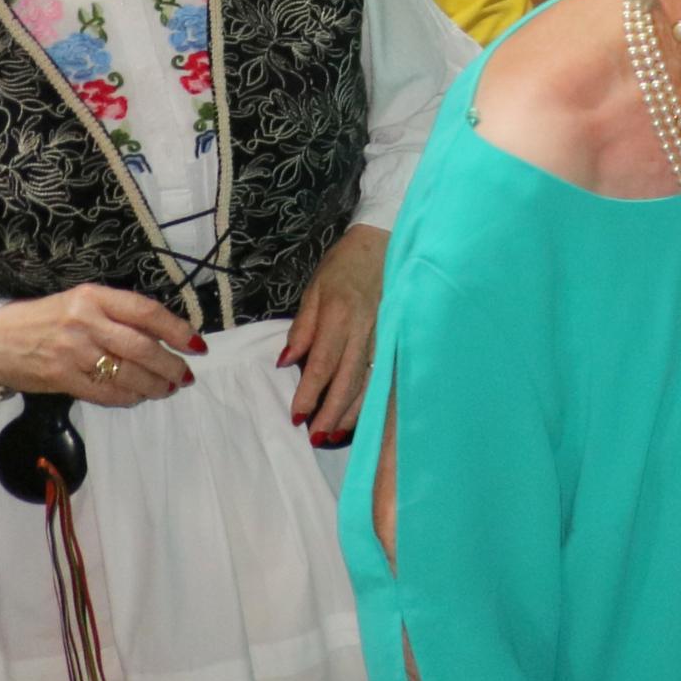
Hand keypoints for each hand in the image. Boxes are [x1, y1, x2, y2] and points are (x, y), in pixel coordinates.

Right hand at [0, 284, 200, 404]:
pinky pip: (104, 391)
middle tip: (186, 375)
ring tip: (167, 388)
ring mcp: (72, 351)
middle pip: (142, 347)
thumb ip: (117, 314)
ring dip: (154, 385)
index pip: (146, 312)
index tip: (197, 344)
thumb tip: (163, 335)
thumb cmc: (44, 319)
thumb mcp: (81, 303)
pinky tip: (138, 396)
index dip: (177, 329)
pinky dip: (127, 396)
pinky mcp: (61, 378)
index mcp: (94, 297)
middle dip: (171, 365)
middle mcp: (85, 322)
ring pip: (127, 372)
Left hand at [280, 225, 386, 441]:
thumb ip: (302, 328)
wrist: (385, 243)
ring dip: (352, 411)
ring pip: (369, 381)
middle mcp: (364, 329)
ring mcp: (384, 335)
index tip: (298, 416)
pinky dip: (371, 397)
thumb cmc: (343, 267)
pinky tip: (361, 415)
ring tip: (335, 434)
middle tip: (316, 437)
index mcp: (339, 316)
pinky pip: (383, 374)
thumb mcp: (313, 290)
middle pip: (348, 379)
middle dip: (332, 411)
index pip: (323, 362)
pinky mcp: (395, 337)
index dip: (310, 392)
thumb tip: (285, 362)